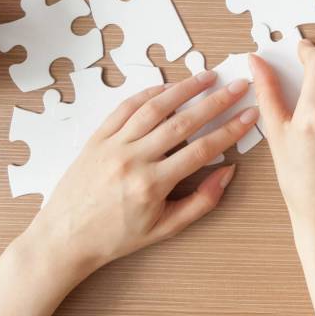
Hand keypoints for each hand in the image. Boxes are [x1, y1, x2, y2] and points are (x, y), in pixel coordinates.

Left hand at [26, 72, 257, 275]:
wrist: (64, 238)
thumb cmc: (115, 237)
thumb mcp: (164, 229)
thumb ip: (201, 202)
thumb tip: (228, 172)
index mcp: (152, 185)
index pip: (203, 149)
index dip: (231, 129)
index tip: (251, 114)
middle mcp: (133, 160)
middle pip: (183, 122)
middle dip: (216, 101)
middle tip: (238, 86)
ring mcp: (113, 146)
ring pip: (154, 108)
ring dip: (184, 89)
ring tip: (208, 77)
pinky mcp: (97, 139)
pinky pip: (125, 109)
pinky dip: (149, 94)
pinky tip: (168, 87)